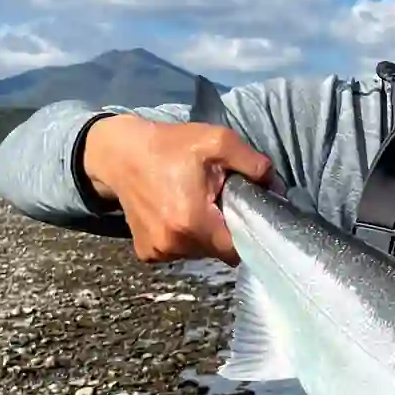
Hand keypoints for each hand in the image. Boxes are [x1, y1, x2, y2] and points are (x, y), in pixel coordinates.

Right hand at [84, 114, 272, 265]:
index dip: (249, 232)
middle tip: (220, 202)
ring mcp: (158, 253)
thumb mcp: (217, 141)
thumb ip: (252, 163)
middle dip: (226, 230)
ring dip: (205, 234)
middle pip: (219, 252)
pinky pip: (179, 251)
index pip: (239, 248)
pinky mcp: (147, 253)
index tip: (246, 212)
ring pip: (200, 252)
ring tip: (197, 205)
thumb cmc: (170, 146)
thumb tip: (276, 186)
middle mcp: (174, 245)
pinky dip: (185, 237)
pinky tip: (177, 213)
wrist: (118, 153)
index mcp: (192, 224)